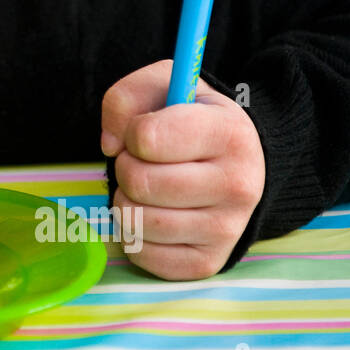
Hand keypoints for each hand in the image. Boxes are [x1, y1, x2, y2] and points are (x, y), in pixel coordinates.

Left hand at [100, 60, 264, 279]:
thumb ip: (126, 97)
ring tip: (148, 188)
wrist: (238, 165)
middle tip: (143, 163)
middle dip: (125, 167)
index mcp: (230, 133)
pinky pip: (142, 254)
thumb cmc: (192, 121)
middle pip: (139, 182)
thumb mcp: (166, 86)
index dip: (132, 133)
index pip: (148, 137)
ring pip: (136, 221)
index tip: (144, 133)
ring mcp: (227, 229)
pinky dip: (133, 235)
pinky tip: (153, 215)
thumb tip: (110, 144)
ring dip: (126, 201)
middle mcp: (238, 185)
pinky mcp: (208, 263)